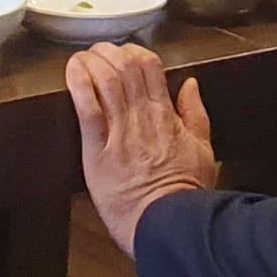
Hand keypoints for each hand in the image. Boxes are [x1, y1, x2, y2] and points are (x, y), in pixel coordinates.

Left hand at [67, 43, 218, 253]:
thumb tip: (190, 85)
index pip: (149, 67)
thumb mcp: (203, 149)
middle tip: (98, 53)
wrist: (168, 225)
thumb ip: (195, 113)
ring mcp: (120, 133)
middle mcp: (142, 118)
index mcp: (166, 116)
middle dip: (108, 51)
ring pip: (105, 81)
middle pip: (124, 67)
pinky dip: (79, 85)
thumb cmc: (185, 195)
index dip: (133, 51)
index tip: (124, 53)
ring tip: (81, 57)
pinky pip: (87, 109)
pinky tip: (73, 72)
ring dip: (91, 62)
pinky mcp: (98, 152)